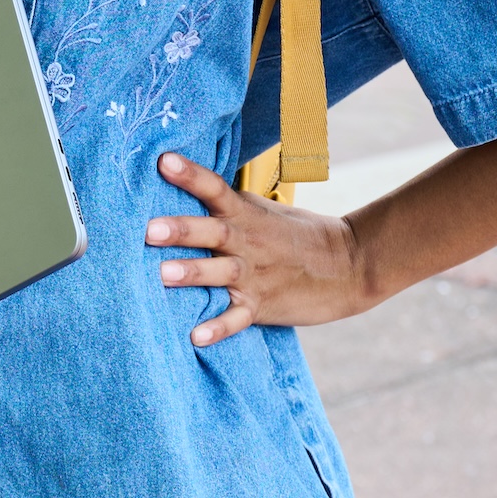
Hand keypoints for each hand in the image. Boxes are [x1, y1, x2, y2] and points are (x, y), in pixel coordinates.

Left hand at [146, 150, 366, 345]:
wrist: (347, 264)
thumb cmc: (296, 233)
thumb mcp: (263, 210)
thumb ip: (227, 204)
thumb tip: (184, 186)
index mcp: (245, 213)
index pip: (214, 188)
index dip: (189, 173)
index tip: (163, 161)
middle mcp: (246, 242)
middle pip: (211, 232)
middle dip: (181, 230)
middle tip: (149, 229)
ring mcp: (255, 275)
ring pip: (220, 273)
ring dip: (193, 273)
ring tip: (163, 275)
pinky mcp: (262, 305)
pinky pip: (237, 318)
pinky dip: (218, 328)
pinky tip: (196, 336)